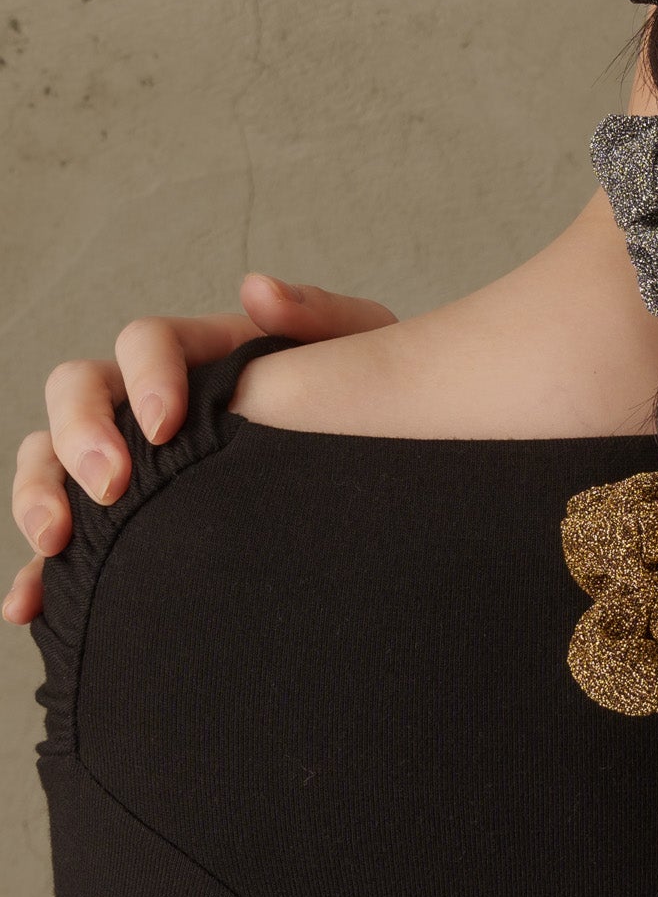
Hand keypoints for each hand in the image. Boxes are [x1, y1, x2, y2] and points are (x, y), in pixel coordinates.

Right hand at [6, 276, 396, 625]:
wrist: (384, 466)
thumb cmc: (364, 402)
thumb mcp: (360, 349)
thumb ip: (319, 316)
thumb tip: (256, 290)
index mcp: (203, 352)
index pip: (145, 341)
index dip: (144, 375)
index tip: (165, 426)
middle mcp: (151, 397)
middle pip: (79, 390)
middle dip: (80, 434)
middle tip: (111, 485)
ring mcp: (131, 457)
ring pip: (50, 455)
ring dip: (40, 492)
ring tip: (57, 540)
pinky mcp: (127, 519)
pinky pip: (66, 538)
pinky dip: (36, 570)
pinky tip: (30, 606)